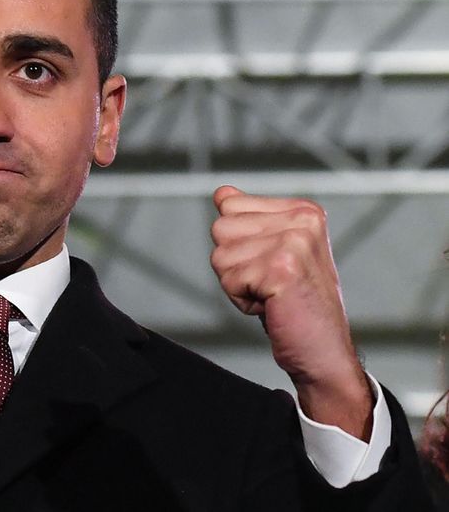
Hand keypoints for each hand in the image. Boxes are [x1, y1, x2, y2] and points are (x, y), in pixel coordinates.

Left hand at [210, 185, 372, 439]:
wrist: (324, 352)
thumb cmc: (297, 304)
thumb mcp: (273, 252)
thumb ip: (248, 220)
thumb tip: (222, 193)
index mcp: (303, 210)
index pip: (229, 205)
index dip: (238, 242)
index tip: (270, 263)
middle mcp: (302, 220)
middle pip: (220, 228)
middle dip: (234, 263)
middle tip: (269, 283)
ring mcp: (293, 243)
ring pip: (220, 255)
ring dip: (237, 283)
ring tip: (271, 295)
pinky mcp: (281, 269)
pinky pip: (229, 279)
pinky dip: (241, 300)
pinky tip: (271, 306)